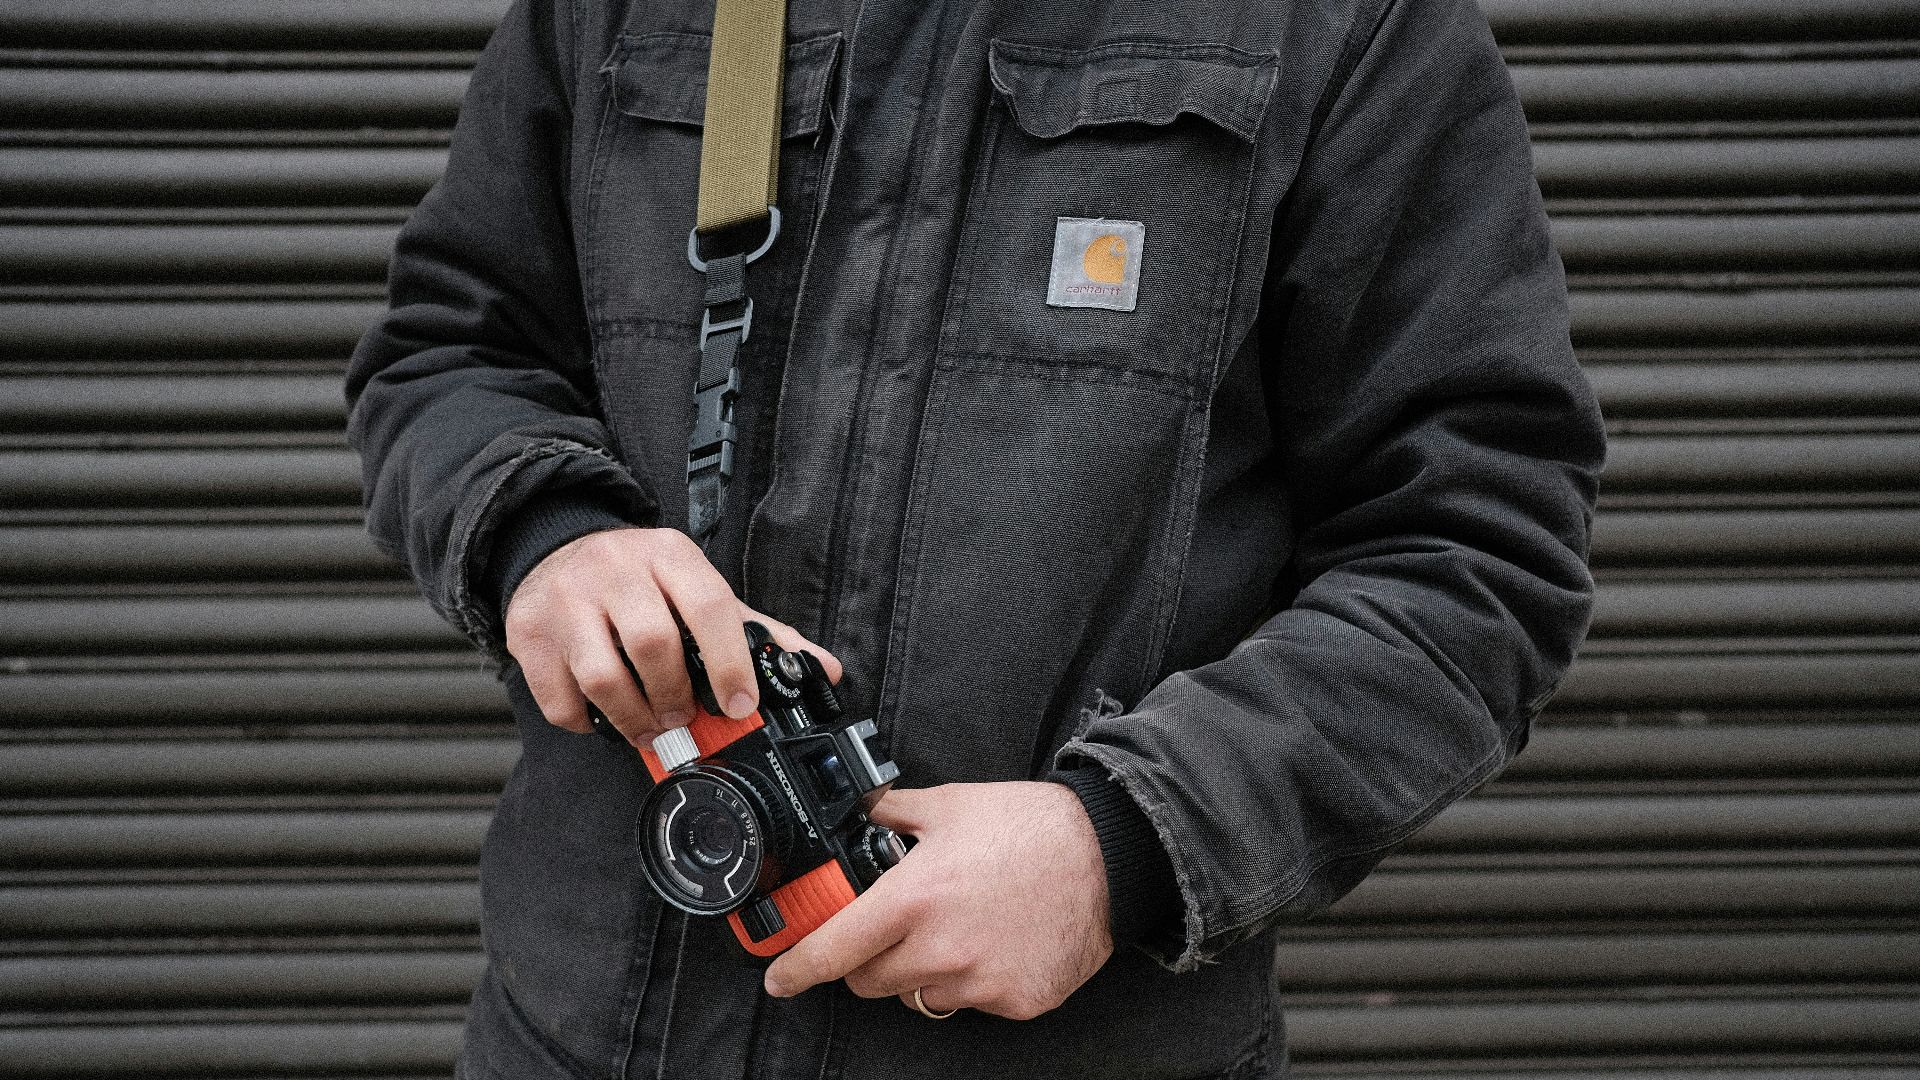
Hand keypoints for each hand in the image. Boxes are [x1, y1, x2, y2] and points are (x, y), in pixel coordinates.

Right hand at [503, 527, 841, 746]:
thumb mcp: (696, 587)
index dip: (730, 664)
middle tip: (683, 719)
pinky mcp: (527, 632)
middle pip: (653, 644)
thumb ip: (758, 631)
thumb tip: (824, 670)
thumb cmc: (639, 580)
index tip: (740, 705)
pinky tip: (602, 716)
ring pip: (603, 676)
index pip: (709, 606)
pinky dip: (586, 723)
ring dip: (634, 719)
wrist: (553, 545)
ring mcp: (565, 599)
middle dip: (676, 697)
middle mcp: (615, 569)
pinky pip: (559, 699)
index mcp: (669, 555)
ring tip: (649, 727)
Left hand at [764, 781, 1113, 1020]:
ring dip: (922, 972)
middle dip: (867, 961)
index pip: (833, 950)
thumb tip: (864, 812)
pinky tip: (997, 943)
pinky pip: (972, 1002)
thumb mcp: (951, 805)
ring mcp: (979, 982)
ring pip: (919, 995)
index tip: (779, 977)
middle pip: (869, 981)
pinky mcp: (1015, 1001)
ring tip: (958, 929)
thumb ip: (894, 814)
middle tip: (892, 931)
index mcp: (912, 900)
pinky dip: (974, 980)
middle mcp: (939, 949)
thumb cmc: (1032, 826)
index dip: (795, 969)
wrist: (1110, 855)